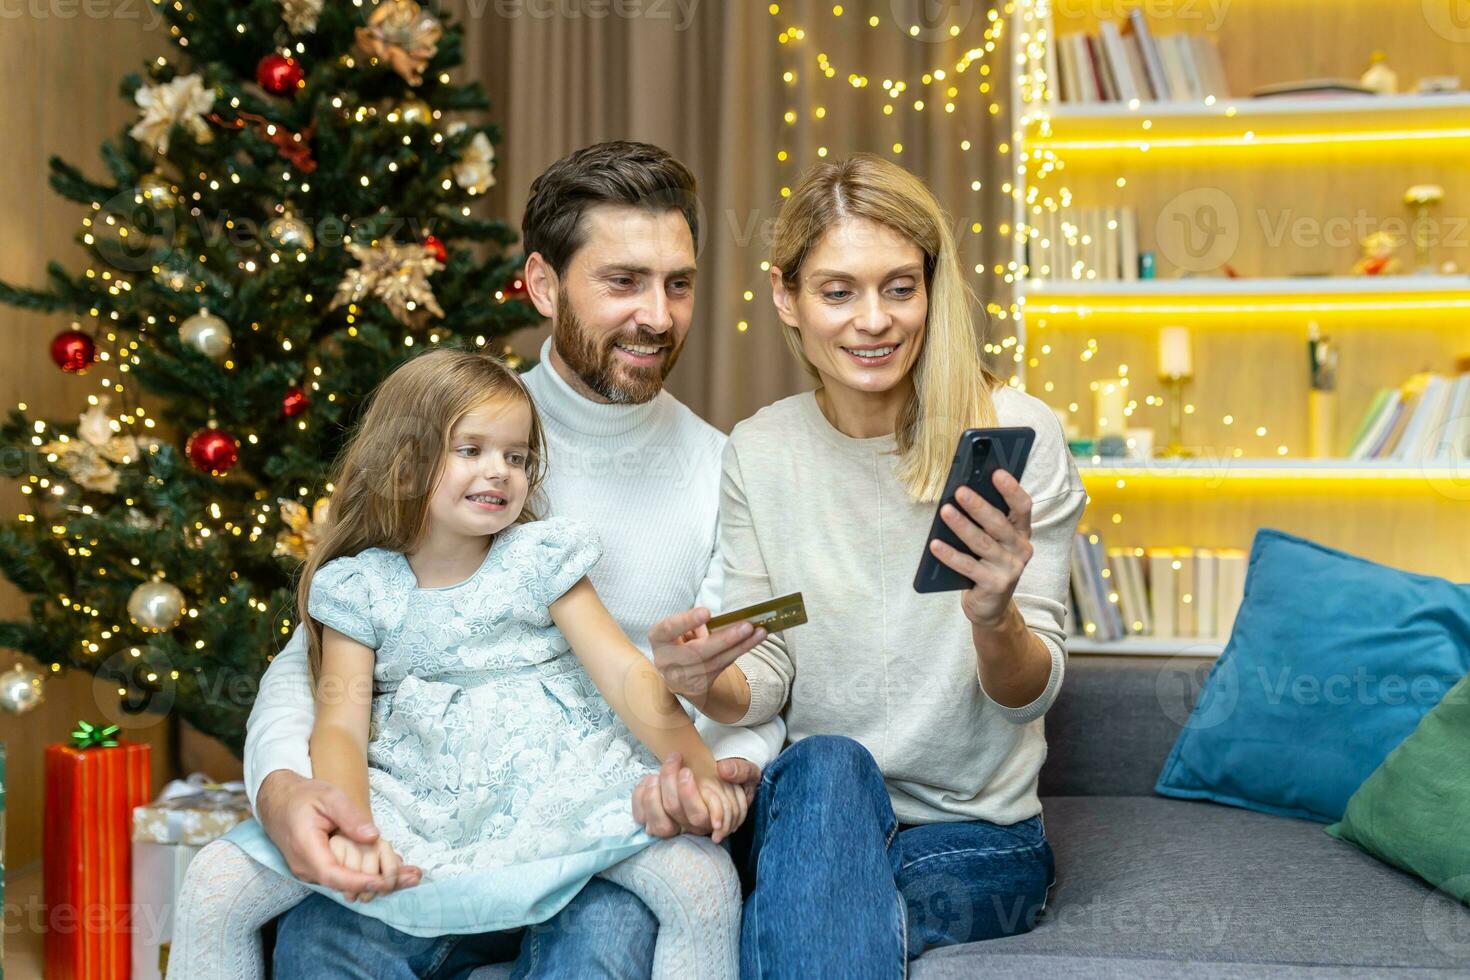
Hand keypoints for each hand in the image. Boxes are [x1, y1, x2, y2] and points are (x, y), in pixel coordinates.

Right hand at [255, 770, 420, 895]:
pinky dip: (366, 876)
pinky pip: (342, 877)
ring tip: (410, 876)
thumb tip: (373, 836)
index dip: (359, 882)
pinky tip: (391, 871)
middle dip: (379, 884)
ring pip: (345, 884)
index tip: (384, 882)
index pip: (333, 875)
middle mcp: (306, 868)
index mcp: (306, 849)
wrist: (278, 802)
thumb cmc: (303, 796)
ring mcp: (310, 872)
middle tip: (413, 878)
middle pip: (344, 885)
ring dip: (376, 881)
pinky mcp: (317, 870)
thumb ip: (350, 817)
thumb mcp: (329, 797)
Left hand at [631, 753, 760, 837]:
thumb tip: (723, 770)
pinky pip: (642, 818)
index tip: (686, 771)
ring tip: (656, 771)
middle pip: (674, 811)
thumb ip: (741, 771)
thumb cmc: (736, 781)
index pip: (699, 817)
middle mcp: (693, 825)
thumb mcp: (748, 773)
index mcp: (713, 818)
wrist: (719, 782)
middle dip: (669, 780)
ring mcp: (676, 825)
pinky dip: (639, 799)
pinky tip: (646, 780)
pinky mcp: (658, 821)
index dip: (689, 796)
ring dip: (651, 793)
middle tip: (674, 758)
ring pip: (657, 823)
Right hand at [648, 608, 766, 702]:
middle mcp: (665, 661)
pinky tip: (753, 641)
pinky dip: (739, 652)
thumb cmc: (680, 640)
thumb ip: (697, 623)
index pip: (668, 629)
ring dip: (741, 647)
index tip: (707, 612)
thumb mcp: (681, 628)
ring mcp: (681, 679)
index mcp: (658, 639)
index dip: (686, 621)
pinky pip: (722, 668)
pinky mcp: (698, 688)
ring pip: (715, 662)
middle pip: (697, 652)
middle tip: (747, 626)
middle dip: (725, 639)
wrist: (675, 673)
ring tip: (760, 632)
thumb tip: (728, 621)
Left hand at [927, 471, 1034, 629]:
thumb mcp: (992, 541)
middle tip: (960, 490)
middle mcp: (1020, 549)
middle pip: (999, 523)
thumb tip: (963, 492)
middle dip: (978, 506)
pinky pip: (968, 567)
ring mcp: (1010, 568)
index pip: (1022, 507)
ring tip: (945, 511)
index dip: (1011, 489)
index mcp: (1022, 532)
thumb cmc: (986, 563)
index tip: (996, 472)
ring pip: (982, 543)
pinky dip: (950, 555)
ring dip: (962, 526)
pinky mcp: (995, 585)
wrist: (990, 606)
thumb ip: (986, 521)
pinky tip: (935, 544)